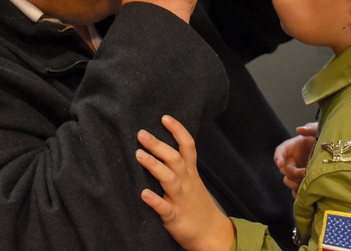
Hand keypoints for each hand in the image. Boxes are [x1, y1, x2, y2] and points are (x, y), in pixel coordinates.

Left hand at [137, 116, 234, 250]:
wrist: (212, 234)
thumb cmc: (197, 205)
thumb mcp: (193, 181)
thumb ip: (180, 166)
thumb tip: (161, 147)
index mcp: (191, 173)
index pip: (187, 147)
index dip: (177, 131)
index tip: (164, 117)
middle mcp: (186, 182)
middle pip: (175, 159)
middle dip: (158, 145)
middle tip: (141, 133)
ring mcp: (181, 199)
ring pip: (169, 179)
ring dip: (154, 166)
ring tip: (138, 155)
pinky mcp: (175, 217)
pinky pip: (164, 208)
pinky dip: (154, 200)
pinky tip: (143, 194)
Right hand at [273, 122, 318, 196]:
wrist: (337, 153)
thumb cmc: (325, 139)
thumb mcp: (320, 131)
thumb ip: (310, 128)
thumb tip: (299, 129)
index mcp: (293, 147)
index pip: (280, 151)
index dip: (278, 157)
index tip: (280, 163)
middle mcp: (292, 160)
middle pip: (284, 169)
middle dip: (292, 173)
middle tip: (304, 173)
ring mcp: (297, 171)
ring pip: (288, 180)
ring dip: (295, 183)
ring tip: (308, 184)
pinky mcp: (302, 181)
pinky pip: (295, 190)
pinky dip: (298, 193)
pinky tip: (306, 194)